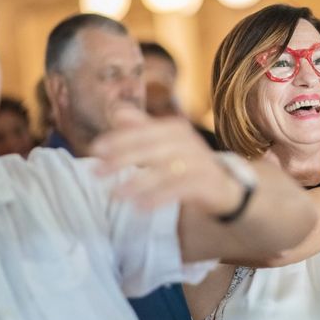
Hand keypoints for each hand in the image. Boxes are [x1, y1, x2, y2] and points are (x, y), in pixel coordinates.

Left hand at [90, 106, 242, 215]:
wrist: (225, 186)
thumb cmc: (189, 164)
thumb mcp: (166, 144)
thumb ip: (142, 128)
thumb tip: (117, 112)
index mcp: (175, 129)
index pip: (143, 131)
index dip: (118, 139)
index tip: (95, 150)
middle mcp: (187, 142)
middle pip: (151, 148)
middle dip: (121, 159)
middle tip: (96, 173)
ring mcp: (198, 162)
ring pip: (164, 170)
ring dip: (138, 182)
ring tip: (115, 194)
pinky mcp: (205, 182)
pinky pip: (179, 189)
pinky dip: (159, 198)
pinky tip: (140, 207)